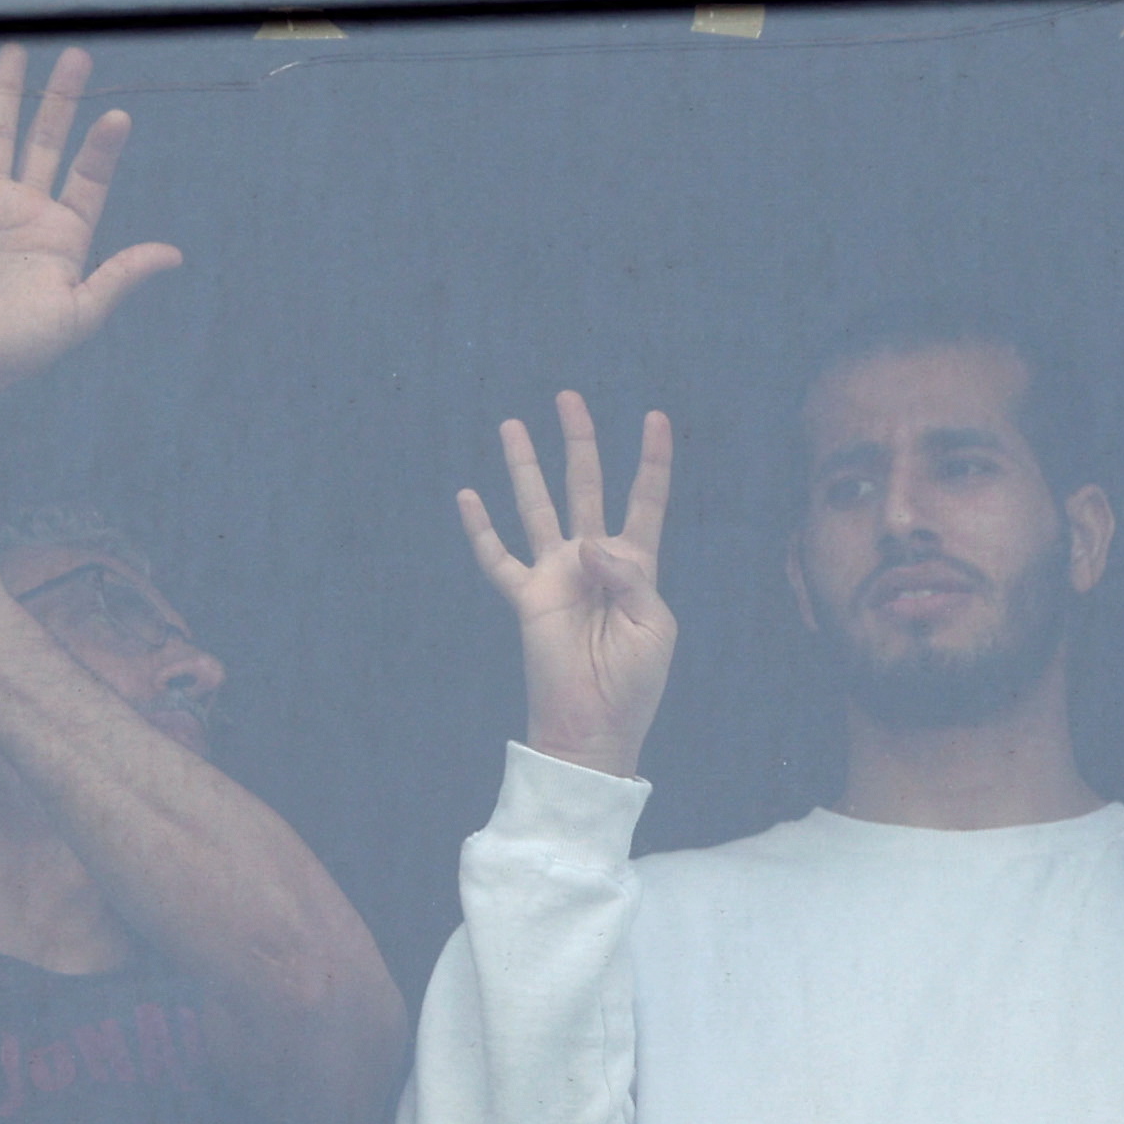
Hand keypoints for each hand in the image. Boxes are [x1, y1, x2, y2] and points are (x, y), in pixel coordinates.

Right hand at [0, 44, 182, 392]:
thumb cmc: (22, 344)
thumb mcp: (82, 311)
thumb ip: (121, 275)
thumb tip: (173, 254)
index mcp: (67, 230)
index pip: (90, 176)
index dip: (103, 148)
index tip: (117, 116)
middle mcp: (30, 208)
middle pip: (49, 140)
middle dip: (62, 100)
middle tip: (78, 56)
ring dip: (8, 94)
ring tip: (16, 50)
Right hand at [461, 393, 675, 779]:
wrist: (595, 727)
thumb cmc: (634, 681)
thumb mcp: (653, 624)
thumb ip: (630, 576)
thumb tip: (590, 544)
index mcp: (636, 565)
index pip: (645, 499)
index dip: (652, 460)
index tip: (655, 417)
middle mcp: (594, 560)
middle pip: (586, 485)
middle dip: (579, 441)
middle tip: (569, 397)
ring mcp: (557, 575)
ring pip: (539, 507)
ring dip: (526, 466)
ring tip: (512, 424)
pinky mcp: (528, 598)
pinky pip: (499, 558)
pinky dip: (481, 530)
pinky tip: (468, 496)